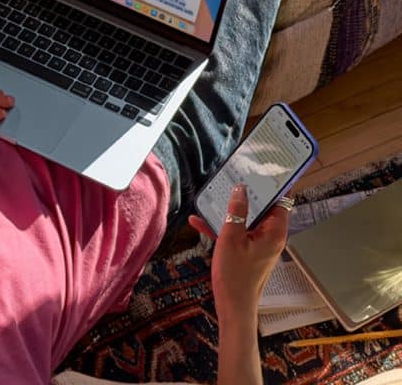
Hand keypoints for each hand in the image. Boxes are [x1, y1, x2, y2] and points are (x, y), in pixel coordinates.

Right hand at [189, 184, 288, 321]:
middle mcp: (270, 236)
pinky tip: (198, 221)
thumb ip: (236, 211)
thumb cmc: (235, 274)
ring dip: (228, 211)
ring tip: (211, 197)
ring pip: (245, 220)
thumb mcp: (231, 238)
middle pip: (261, 208)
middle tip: (230, 179)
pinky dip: (222, 228)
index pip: (280, 201)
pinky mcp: (246, 252)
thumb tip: (240, 189)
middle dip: (244, 195)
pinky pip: (236, 234)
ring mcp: (258, 244)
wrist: (233, 305)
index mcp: (274, 232)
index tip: (258, 172)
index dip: (270, 186)